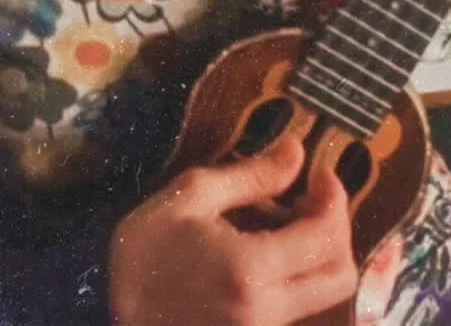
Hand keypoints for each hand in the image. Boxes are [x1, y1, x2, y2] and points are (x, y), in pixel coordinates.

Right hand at [109, 135, 357, 325]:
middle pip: (339, 274)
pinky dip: (299, 275)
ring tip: (286, 219)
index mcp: (251, 268)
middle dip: (336, 228)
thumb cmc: (143, 250)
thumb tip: (297, 150)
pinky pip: (296, 307)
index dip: (334, 196)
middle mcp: (264, 310)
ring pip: (322, 293)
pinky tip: (269, 248)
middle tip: (311, 196)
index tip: (318, 171)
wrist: (101, 309)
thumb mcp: (192, 196)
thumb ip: (253, 174)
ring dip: (319, 252)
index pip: (327, 235)